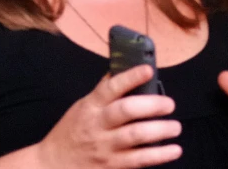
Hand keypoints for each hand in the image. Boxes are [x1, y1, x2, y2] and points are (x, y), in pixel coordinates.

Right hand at [37, 65, 181, 168]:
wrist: (52, 166)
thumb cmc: (72, 132)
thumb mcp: (83, 107)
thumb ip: (104, 91)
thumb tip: (125, 67)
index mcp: (91, 106)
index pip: (111, 87)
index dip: (131, 77)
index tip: (148, 69)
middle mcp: (98, 125)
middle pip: (126, 111)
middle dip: (152, 105)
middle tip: (170, 104)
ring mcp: (105, 147)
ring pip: (135, 135)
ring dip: (160, 130)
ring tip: (176, 127)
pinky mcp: (112, 166)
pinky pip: (139, 160)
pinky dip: (159, 155)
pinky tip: (174, 150)